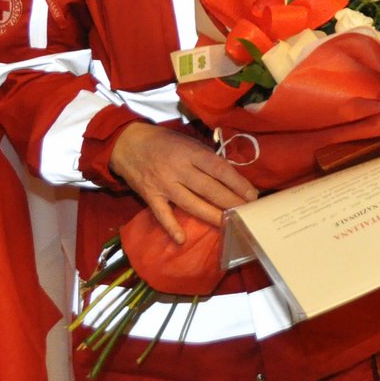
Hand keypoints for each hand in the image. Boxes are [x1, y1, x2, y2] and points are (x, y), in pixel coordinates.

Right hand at [108, 122, 258, 242]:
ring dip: (211, 215)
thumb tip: (230, 175)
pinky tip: (182, 239)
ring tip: (228, 224)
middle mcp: (178, 169)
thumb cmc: (164, 142)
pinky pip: (162, 214)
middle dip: (230, 201)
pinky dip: (171, 227)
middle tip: (247, 212)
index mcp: (191, 153)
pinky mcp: (150, 196)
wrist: (127, 144)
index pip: (219, 169)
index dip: (237, 183)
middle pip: (208, 189)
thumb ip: (206, 158)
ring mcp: (164, 184)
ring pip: (191, 203)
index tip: (252, 195)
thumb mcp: (188, 142)